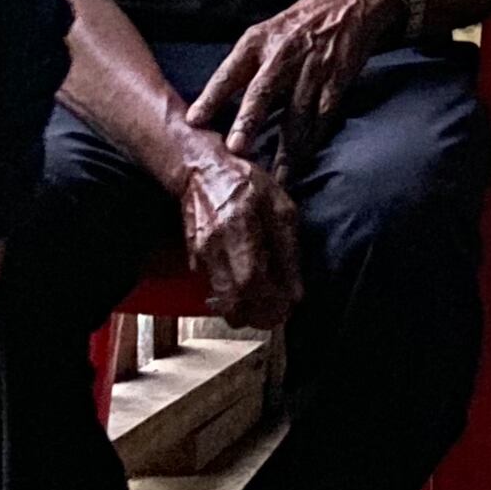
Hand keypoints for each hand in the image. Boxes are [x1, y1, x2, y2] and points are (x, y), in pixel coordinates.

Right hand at [179, 145, 301, 329]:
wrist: (201, 172)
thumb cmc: (245, 184)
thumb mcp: (280, 207)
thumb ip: (289, 250)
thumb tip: (296, 292)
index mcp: (239, 229)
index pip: (252, 282)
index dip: (270, 303)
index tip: (288, 307)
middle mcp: (215, 248)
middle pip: (233, 303)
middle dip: (258, 317)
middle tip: (278, 314)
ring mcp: (200, 257)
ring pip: (222, 304)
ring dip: (246, 312)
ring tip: (266, 303)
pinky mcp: (194, 262)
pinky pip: (214, 292)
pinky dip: (233, 299)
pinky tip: (249, 287)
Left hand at [184, 0, 400, 167]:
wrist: (353, 3)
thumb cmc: (301, 22)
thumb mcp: (266, 32)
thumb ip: (246, 65)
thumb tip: (219, 103)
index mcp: (257, 42)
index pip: (229, 72)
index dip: (211, 97)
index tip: (194, 121)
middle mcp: (282, 56)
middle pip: (261, 93)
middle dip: (248, 122)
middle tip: (236, 149)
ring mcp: (311, 70)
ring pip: (296, 115)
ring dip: (286, 149)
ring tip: (276, 177)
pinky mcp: (336, 81)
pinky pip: (322, 117)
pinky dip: (313, 140)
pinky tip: (305, 160)